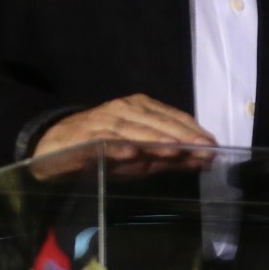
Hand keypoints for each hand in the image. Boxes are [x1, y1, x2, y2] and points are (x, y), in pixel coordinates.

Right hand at [35, 95, 216, 154]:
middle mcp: (125, 108)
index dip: (194, 131)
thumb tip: (203, 161)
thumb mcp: (140, 156)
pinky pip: (105, 140)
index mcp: (141, 107)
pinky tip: (133, 153)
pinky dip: (119, 146)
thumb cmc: (104, 150)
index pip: (174, 117)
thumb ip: (169, 158)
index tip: (214, 146)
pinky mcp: (84, 135)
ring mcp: (104, 120)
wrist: (54, 146)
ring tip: (177, 151)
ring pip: (136, 129)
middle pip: (159, 122)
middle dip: (183, 137)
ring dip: (157, 140)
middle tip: (205, 150)